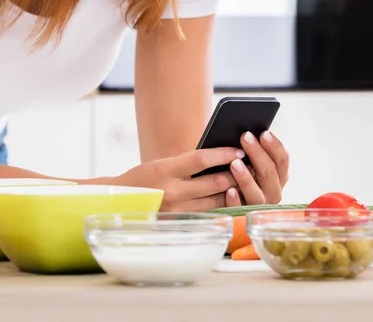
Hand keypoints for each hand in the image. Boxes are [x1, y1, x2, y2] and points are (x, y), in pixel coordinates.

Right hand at [120, 147, 245, 211]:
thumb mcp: (161, 165)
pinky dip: (224, 206)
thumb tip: (221, 158)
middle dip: (236, 173)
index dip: (222, 154)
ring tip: (248, 181)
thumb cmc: (143, 180)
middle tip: (253, 165)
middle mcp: (171, 192)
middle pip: (214, 183)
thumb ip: (187, 164)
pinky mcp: (181, 223)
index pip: (200, 159)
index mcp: (165, 170)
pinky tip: (235, 199)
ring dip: (235, 191)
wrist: (119, 204)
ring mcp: (177, 210)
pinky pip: (209, 214)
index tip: (238, 150)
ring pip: (216, 201)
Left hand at [225, 130, 288, 206]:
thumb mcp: (252, 164)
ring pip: (257, 194)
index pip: (282, 160)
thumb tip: (247, 135)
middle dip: (258, 154)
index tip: (264, 133)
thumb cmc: (240, 175)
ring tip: (235, 163)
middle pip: (269, 173)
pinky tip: (229, 191)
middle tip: (245, 138)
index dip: (275, 146)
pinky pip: (239, 210)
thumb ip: (254, 153)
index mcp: (279, 177)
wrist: (223, 202)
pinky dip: (235, 200)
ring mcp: (259, 207)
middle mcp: (272, 193)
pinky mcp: (242, 217)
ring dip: (246, 178)